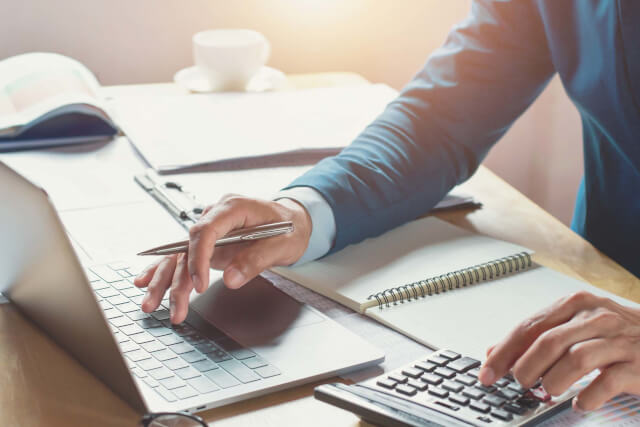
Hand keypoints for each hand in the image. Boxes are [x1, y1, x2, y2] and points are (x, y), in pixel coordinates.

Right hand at [133, 195, 311, 323]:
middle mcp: (216, 216)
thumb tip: (230, 279)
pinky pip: (183, 256)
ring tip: (150, 304)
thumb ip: (255, 260)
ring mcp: (210, 229)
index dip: (198, 258)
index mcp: (233, 208)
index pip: (205, 231)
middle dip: (174, 278)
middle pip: (186, 246)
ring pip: (180, 255)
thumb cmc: (290, 228)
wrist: (294, 220)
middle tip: (171, 306)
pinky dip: (165, 270)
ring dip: (164, 280)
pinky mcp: (209, 243)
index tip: (199, 284)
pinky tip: (145, 282)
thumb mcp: (282, 244)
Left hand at [479, 291, 639, 410]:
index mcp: (575, 305)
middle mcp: (596, 317)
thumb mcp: (577, 325)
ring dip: (554, 380)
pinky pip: (607, 381)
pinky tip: (581, 403)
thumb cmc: (618, 334)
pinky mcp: (637, 364)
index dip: (504, 351)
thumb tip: (495, 352)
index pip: (529, 326)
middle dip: (526, 367)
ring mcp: (618, 340)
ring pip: (575, 359)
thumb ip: (538, 336)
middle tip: (520, 384)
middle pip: (548, 342)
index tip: (487, 372)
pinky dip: (589, 395)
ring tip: (548, 391)